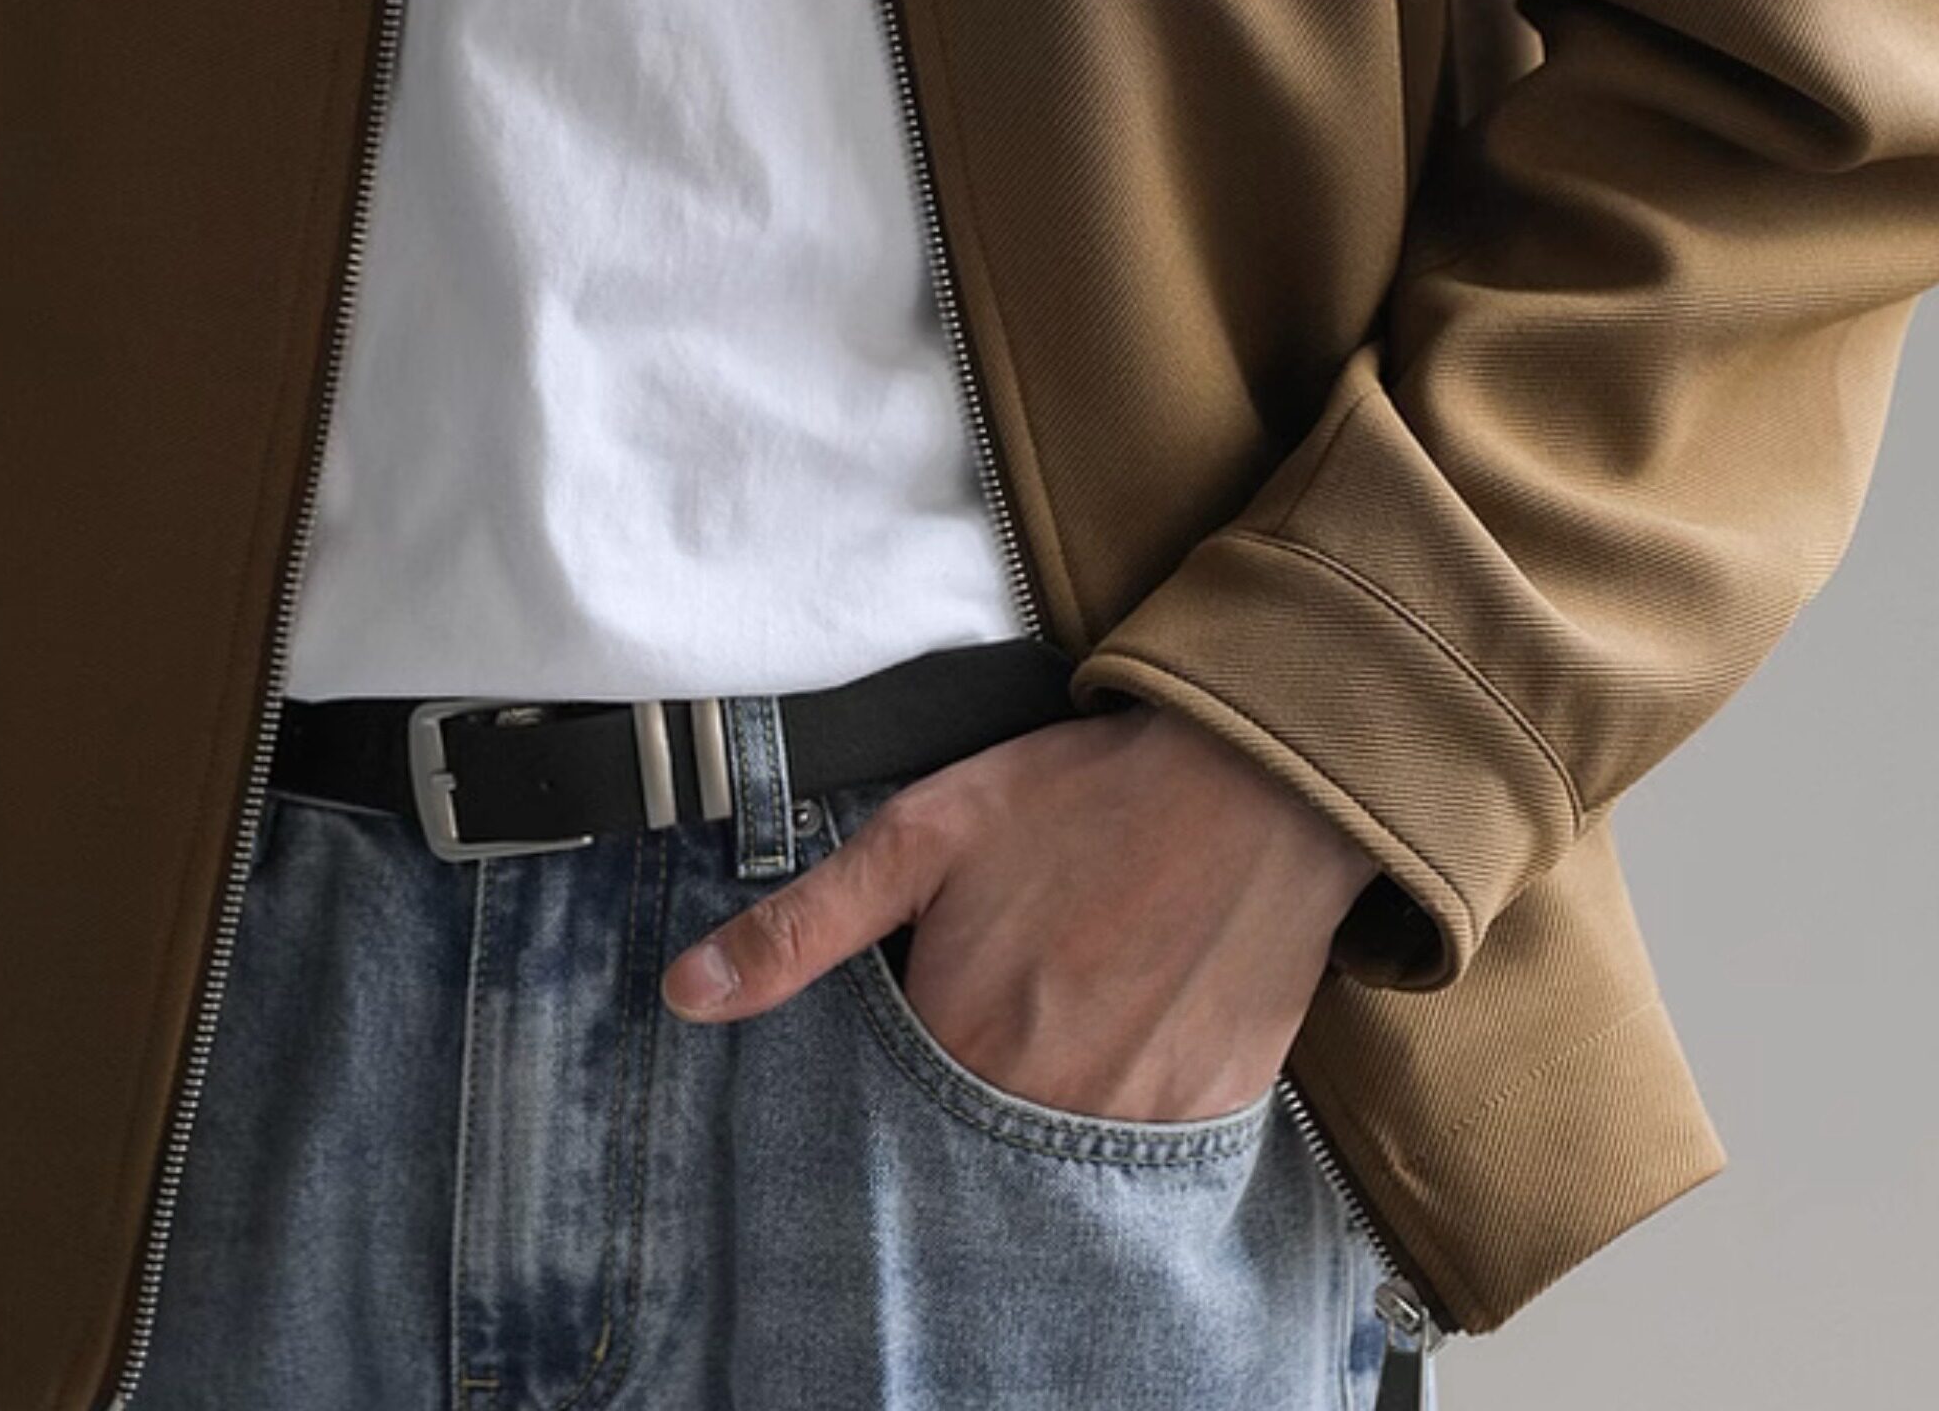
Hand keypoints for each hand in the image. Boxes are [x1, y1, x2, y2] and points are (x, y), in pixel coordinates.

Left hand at [659, 699, 1376, 1120]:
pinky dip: (1128, 1104)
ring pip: (1059, 1156)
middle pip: (975, 1144)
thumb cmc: (1081, 800)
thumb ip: (803, 925)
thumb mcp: (922, 835)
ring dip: (1050, 1100)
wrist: (1253, 782)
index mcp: (966, 1052)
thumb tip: (685, 996)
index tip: (932, 1003)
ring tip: (1072, 1005)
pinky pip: (1146, 1149)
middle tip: (1015, 992)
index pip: (894, 1117)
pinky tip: (1133, 1024)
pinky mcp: (1211, 1117)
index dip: (901, 1064)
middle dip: (971, 1094)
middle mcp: (1048, 1114)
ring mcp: (1138, 1128)